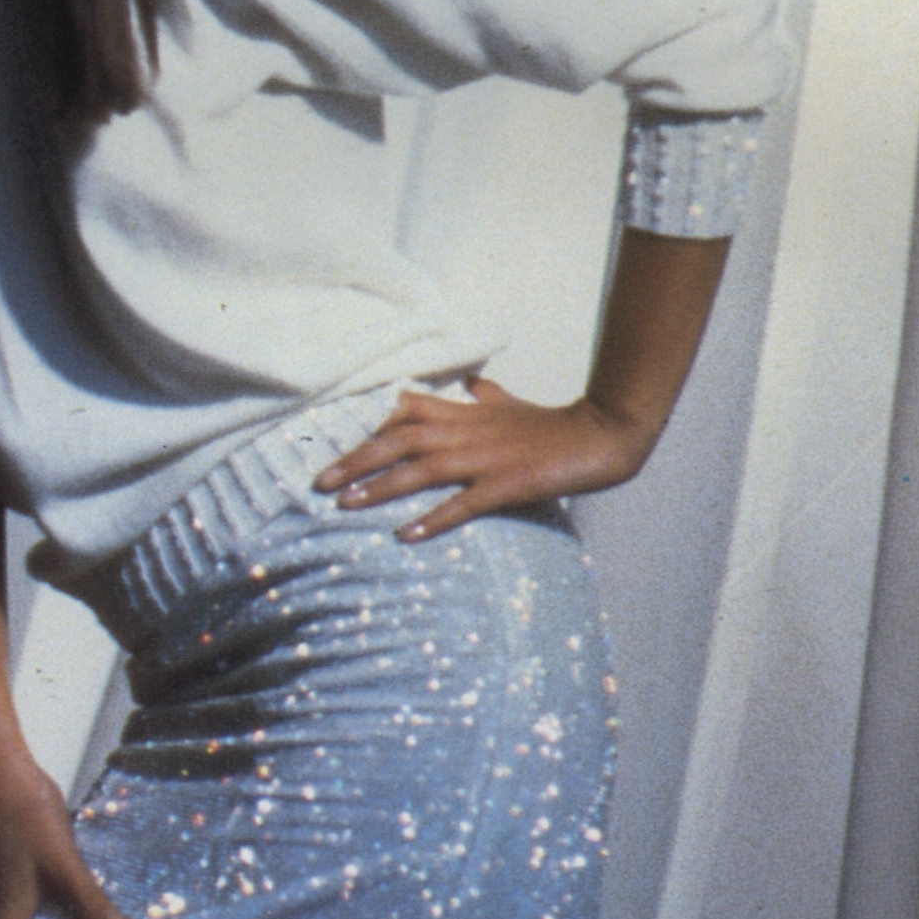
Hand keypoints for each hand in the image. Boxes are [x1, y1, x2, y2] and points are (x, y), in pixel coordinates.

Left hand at [313, 377, 651, 541]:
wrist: (598, 435)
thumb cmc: (552, 425)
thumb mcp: (512, 405)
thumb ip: (487, 397)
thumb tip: (472, 383)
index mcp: (466, 414)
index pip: (407, 412)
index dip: (370, 427)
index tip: (338, 444)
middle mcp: (466, 433)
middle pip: (399, 441)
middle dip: (357, 460)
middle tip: (320, 482)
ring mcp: (484, 460)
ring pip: (420, 470)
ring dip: (380, 486)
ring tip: (346, 504)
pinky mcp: (505, 485)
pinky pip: (462, 504)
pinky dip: (433, 518)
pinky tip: (406, 534)